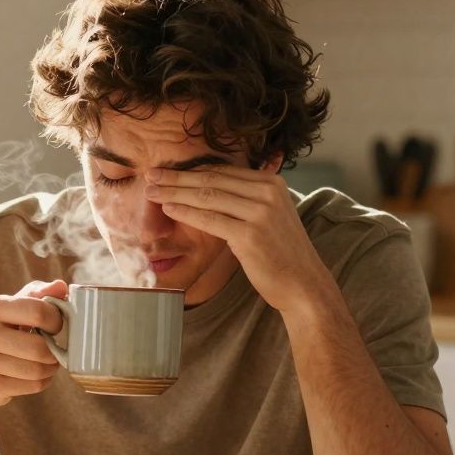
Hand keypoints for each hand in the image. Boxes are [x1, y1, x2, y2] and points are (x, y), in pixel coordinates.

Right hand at [0, 279, 66, 406]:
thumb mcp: (12, 307)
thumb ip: (37, 294)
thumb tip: (61, 286)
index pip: (37, 311)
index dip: (55, 320)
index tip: (54, 325)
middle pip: (39, 347)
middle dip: (54, 350)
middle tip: (53, 348)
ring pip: (37, 369)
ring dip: (50, 367)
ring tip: (46, 362)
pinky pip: (33, 385)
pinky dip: (42, 381)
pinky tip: (35, 374)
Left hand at [145, 165, 332, 314]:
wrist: (303, 284)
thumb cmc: (280, 253)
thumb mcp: (270, 216)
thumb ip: (247, 199)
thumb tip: (211, 188)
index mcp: (272, 182)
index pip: (223, 171)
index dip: (192, 170)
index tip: (168, 171)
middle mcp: (268, 192)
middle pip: (212, 179)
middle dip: (177, 177)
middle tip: (151, 176)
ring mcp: (260, 212)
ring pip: (207, 196)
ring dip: (175, 193)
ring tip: (151, 192)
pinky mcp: (250, 234)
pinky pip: (210, 219)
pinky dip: (186, 213)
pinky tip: (168, 209)